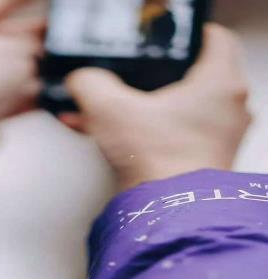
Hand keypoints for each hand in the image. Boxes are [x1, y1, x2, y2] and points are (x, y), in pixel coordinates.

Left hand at [0, 0, 43, 162]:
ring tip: (55, 68)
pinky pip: (11, 101)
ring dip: (34, 72)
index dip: (17, 0)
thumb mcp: (1, 51)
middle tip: (55, 37)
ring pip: (9, 74)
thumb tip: (36, 56)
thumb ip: (25, 48)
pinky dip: (30, 99)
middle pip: (2, 42)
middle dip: (32, 40)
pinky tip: (47, 94)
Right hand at [63, 25, 252, 190]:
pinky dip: (145, 130)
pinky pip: (172, 133)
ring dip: (141, 107)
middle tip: (131, 80)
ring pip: (178, 107)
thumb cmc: (158, 163)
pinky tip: (111, 136)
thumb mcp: (110, 109)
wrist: (166, 212)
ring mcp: (218, 135)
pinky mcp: (204, 157)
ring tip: (108, 113)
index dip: (183, 35)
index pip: (212, 37)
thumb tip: (81, 80)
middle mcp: (227, 107)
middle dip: (151, 78)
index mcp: (218, 82)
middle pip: (190, 74)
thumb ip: (90, 84)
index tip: (159, 44)